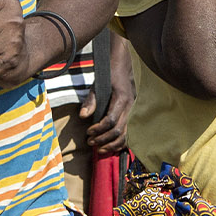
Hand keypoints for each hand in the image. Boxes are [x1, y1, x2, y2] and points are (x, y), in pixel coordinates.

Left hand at [85, 34, 137, 155]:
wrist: (123, 66)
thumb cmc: (109, 75)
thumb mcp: (97, 85)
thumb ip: (91, 101)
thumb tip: (82, 116)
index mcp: (121, 99)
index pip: (111, 120)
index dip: (99, 129)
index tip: (88, 132)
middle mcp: (130, 107)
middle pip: (118, 130)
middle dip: (103, 139)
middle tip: (90, 142)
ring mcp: (132, 111)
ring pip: (125, 134)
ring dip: (111, 144)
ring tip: (99, 148)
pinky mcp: (131, 114)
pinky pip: (128, 132)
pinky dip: (120, 142)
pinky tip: (109, 146)